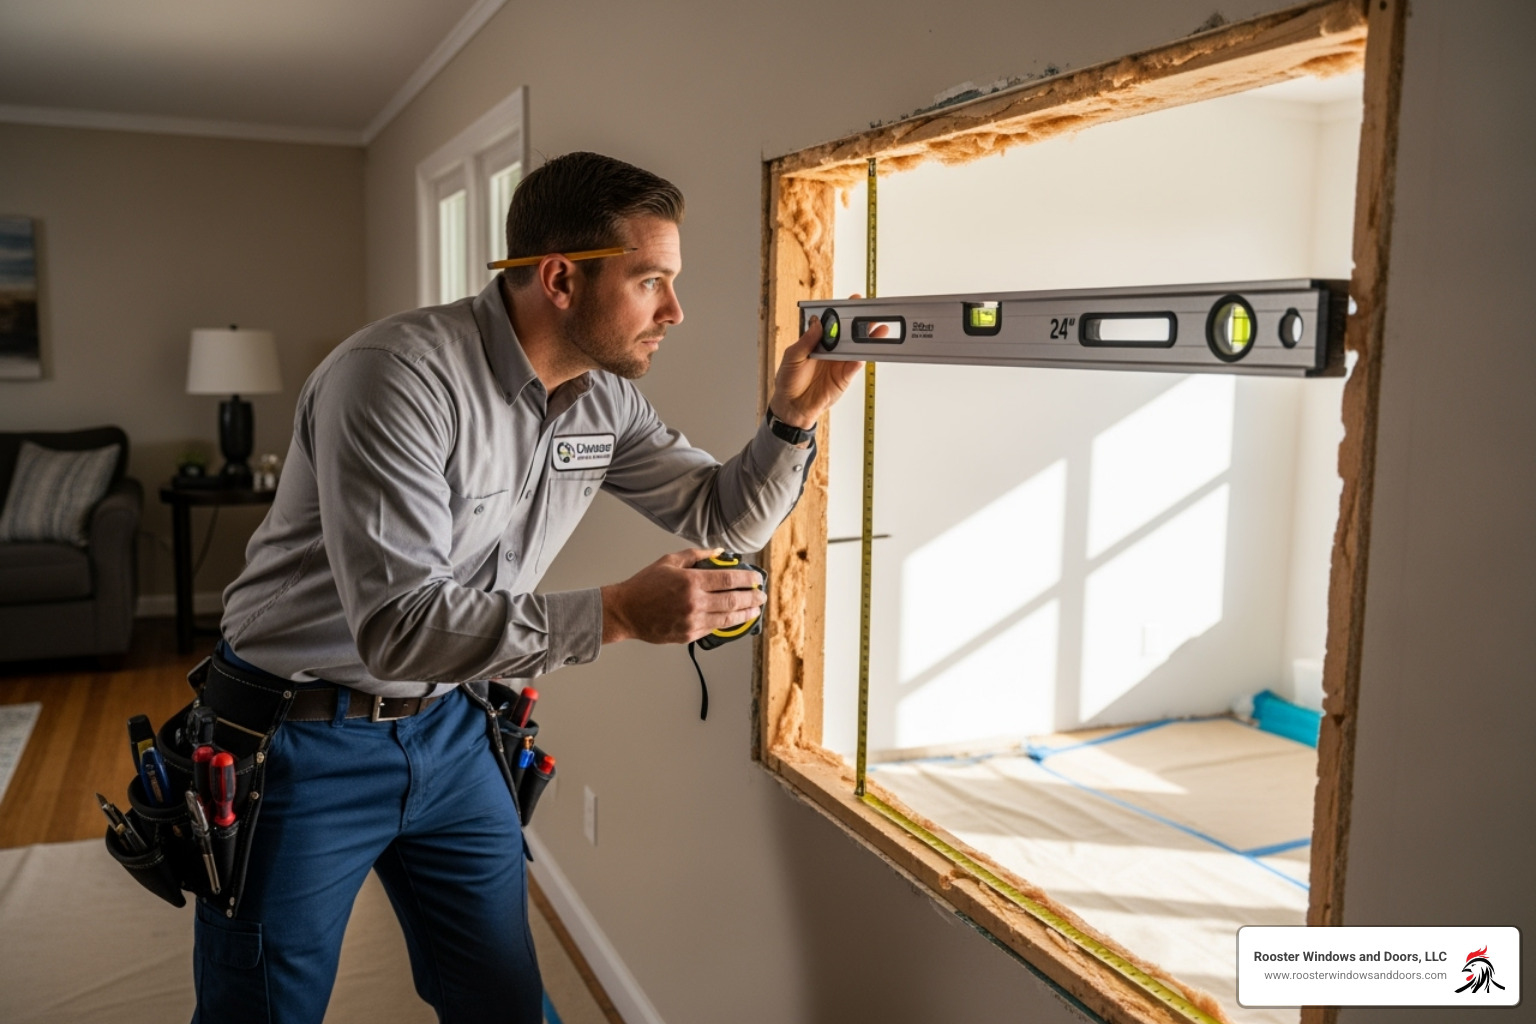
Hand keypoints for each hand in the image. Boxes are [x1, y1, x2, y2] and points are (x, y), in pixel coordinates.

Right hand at [600, 548, 766, 644]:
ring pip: (728, 618)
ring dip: (745, 614)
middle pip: (733, 600)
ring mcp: (692, 621)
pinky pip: (714, 629)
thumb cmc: (645, 585)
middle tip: (762, 596)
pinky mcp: (688, 635)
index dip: (748, 579)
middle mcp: (694, 602)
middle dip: (752, 598)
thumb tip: (720, 553)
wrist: (625, 611)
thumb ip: (697, 555)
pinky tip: (735, 620)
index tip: (757, 579)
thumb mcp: (669, 561)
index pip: (729, 579)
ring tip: (755, 610)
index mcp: (691, 581)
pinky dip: (728, 624)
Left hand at [766, 294, 875, 429]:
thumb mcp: (792, 356)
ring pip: (857, 347)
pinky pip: (855, 365)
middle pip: (849, 332)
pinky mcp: (844, 377)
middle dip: (862, 322)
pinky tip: (866, 351)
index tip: (853, 301)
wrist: (792, 407)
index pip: (833, 323)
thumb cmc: (788, 381)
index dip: (844, 312)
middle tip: (872, 313)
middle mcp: (831, 350)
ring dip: (868, 338)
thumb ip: (806, 340)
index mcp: (817, 341)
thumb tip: (818, 323)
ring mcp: (839, 362)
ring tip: (878, 329)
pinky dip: (861, 358)